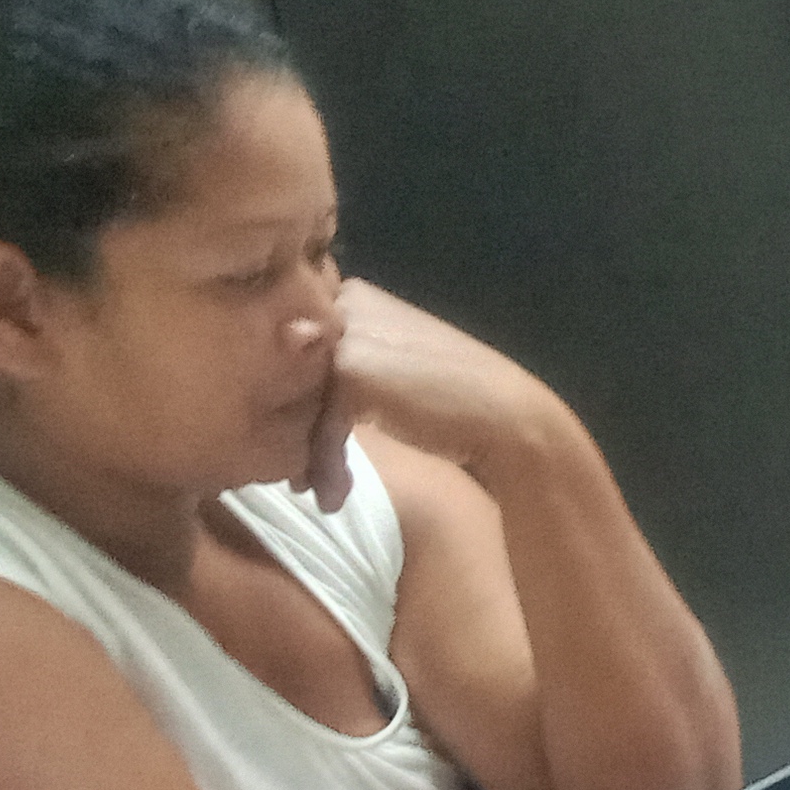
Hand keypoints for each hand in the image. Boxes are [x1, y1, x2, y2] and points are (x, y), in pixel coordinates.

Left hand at [298, 280, 564, 511]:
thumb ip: (345, 363)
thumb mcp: (393, 363)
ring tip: (321, 490)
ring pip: (301, 401)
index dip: (297, 395)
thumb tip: (285, 398)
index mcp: (358, 294)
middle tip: (305, 473)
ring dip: (310, 453)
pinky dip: (327, 465)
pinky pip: (319, 424)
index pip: (299, 346)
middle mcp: (347, 303)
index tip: (308, 438)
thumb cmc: (456, 395)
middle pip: (290, 371)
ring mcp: (347, 333)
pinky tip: (337, 495)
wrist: (505, 415)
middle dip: (298, 426)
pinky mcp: (350, 370)